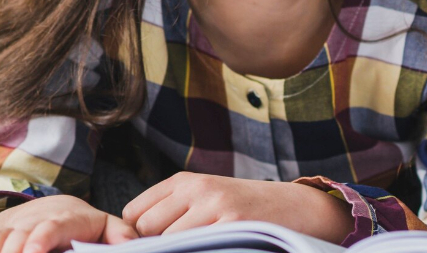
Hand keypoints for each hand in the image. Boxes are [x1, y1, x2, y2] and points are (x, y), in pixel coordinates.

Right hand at [0, 194, 137, 252]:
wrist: (52, 211)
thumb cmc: (82, 226)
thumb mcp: (104, 227)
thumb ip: (120, 233)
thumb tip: (131, 244)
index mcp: (67, 220)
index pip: (54, 226)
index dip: (41, 238)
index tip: (33, 251)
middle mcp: (35, 222)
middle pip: (18, 237)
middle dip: (13, 252)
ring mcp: (10, 228)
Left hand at [122, 173, 352, 242]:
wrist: (296, 208)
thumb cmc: (244, 209)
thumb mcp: (205, 198)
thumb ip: (171, 213)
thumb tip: (130, 241)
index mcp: (185, 181)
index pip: (133, 213)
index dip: (138, 235)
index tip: (156, 244)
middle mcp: (198, 189)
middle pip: (145, 229)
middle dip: (154, 246)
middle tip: (180, 248)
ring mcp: (216, 206)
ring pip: (168, 242)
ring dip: (178, 251)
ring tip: (200, 248)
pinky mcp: (233, 224)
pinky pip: (196, 250)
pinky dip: (198, 252)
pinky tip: (215, 249)